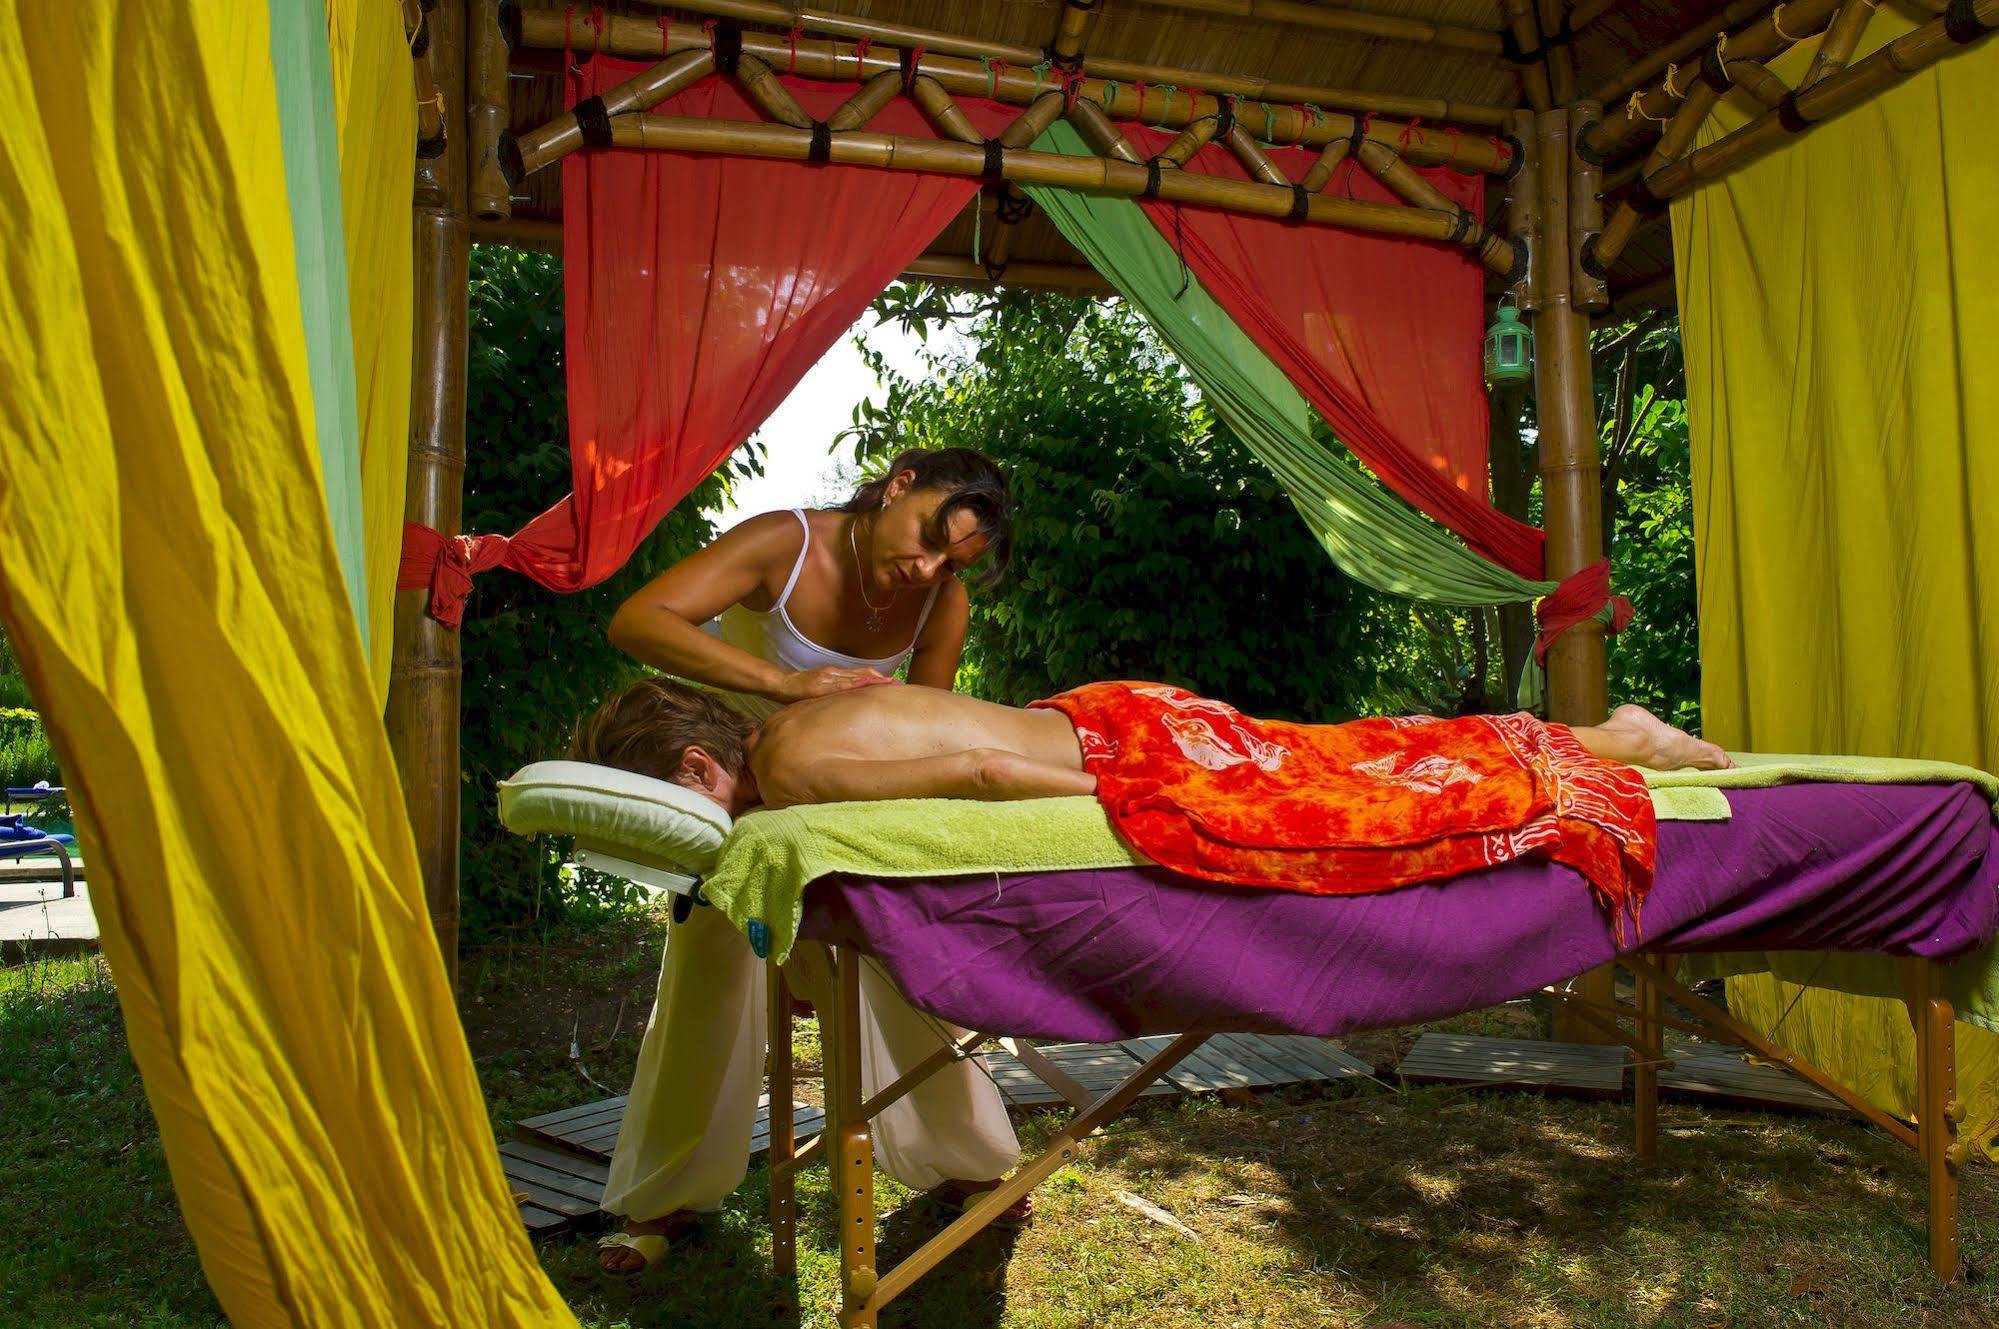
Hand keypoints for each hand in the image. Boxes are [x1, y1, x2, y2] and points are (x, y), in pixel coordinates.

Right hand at [780, 666, 900, 701]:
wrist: (781, 685)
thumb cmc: (801, 690)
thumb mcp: (823, 693)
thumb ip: (837, 695)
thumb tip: (850, 705)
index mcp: (838, 676)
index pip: (863, 676)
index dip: (880, 679)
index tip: (895, 685)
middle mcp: (836, 673)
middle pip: (864, 674)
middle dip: (882, 680)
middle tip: (900, 685)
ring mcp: (829, 677)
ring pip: (856, 677)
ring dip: (873, 680)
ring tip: (890, 684)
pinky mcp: (821, 684)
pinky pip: (840, 684)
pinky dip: (854, 684)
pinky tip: (865, 685)